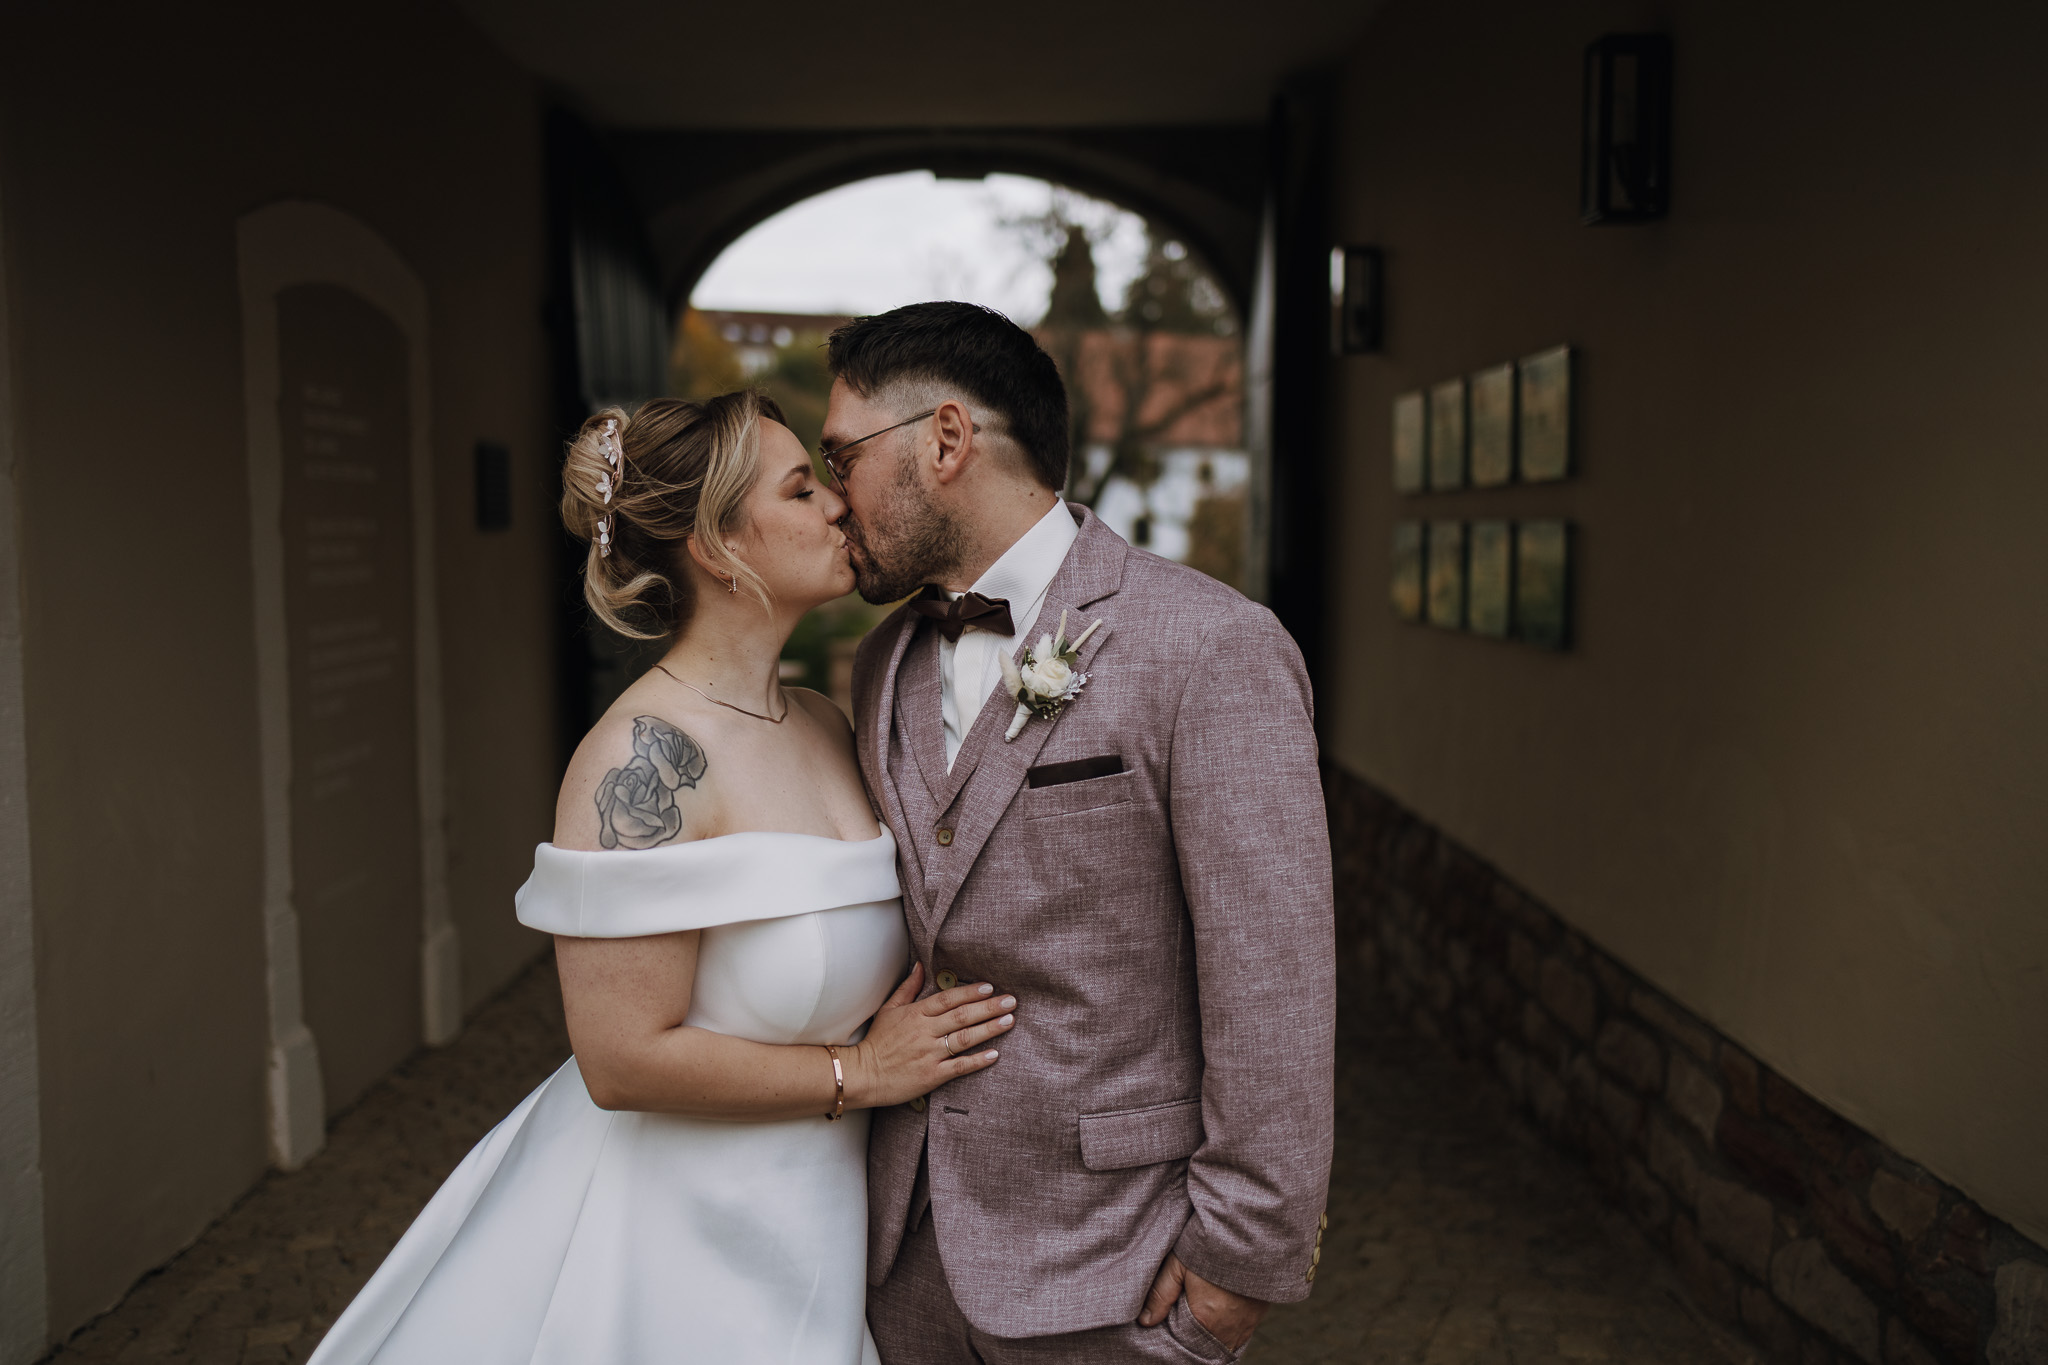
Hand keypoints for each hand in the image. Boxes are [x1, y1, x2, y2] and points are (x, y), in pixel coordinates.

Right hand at [845, 963, 1013, 1108]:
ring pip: (964, 1038)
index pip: (948, 999)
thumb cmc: (877, 1042)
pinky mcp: (931, 1075)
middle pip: (961, 1016)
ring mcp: (929, 1054)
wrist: (863, 1075)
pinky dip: (977, 1061)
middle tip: (1011, 1001)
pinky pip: (959, 1067)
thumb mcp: (889, 1010)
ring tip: (1009, 1021)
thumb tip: (919, 966)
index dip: (970, 992)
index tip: (989, 987)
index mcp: (915, 1014)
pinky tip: (994, 1054)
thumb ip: (908, 988)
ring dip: (989, 1029)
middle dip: (988, 1007)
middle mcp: (924, 1032)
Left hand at [1138, 1254, 1267, 1352]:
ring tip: (1203, 1315)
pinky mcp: (1259, 1314)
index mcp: (1206, 1320)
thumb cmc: (1211, 1246)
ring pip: (1226, 1343)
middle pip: (1207, 1347)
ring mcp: (1247, 1323)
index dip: (1178, 1338)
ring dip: (1213, 1334)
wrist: (1250, 1231)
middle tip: (1186, 1319)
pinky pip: (1242, 1333)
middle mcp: (1229, 1328)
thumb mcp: (1178, 1265)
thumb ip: (1160, 1295)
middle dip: (1196, 1338)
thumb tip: (1146, 1321)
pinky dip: (1229, 1328)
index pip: (1187, 1346)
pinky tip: (1221, 1312)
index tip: (1171, 1324)